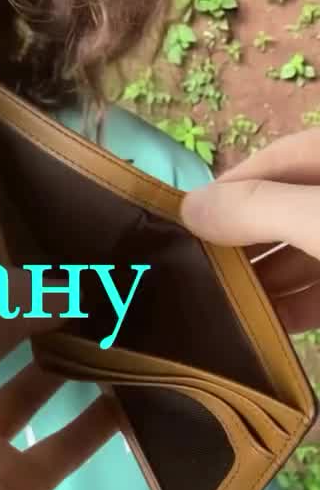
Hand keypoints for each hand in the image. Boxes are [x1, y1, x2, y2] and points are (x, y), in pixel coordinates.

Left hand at [0, 268, 119, 489]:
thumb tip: (52, 283)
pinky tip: (131, 395)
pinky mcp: (15, 488)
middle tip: (97, 273)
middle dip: (40, 303)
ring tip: (121, 323)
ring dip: (73, 357)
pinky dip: (97, 421)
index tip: (44, 232)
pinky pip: (62, 443)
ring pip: (33, 384)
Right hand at [180, 130, 319, 332]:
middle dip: (241, 241)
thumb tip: (189, 208)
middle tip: (194, 274)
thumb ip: (258, 209)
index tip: (183, 227)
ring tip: (219, 308)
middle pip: (284, 209)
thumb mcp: (319, 217)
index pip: (272, 161)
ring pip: (304, 252)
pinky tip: (269, 328)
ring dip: (267, 280)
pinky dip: (298, 306)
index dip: (227, 190)